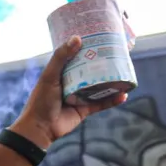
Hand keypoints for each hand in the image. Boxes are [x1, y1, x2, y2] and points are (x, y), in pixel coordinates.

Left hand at [10, 36, 127, 147]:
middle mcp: (72, 83)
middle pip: (91, 70)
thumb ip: (61, 57)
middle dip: (104, 63)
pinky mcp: (85, 110)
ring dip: (112, 81)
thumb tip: (77, 38)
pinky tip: (124, 95)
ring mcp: (80, 96)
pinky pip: (102, 103)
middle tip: (119, 53)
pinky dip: (113, 100)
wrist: (40, 128)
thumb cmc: (41, 100)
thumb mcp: (50, 76)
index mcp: (62, 72)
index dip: (88, 48)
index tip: (102, 38)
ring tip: (126, 72)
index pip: (77, 57)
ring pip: (100, 86)